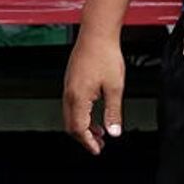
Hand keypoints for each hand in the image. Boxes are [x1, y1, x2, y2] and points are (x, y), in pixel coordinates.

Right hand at [63, 33, 125, 154]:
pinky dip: (81, 115)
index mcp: (78, 97)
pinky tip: (94, 113)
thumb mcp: (115, 88)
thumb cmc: (105, 56)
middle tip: (99, 144)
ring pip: (70, 115)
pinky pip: (71, 104)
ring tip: (99, 131)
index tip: (98, 149)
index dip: (88, 142)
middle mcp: (69, 93)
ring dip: (83, 126)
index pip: (79, 128)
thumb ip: (113, 113)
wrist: (96, 34)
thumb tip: (113, 132)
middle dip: (84, 137)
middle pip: (71, 125)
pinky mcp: (71, 80)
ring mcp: (68, 86)